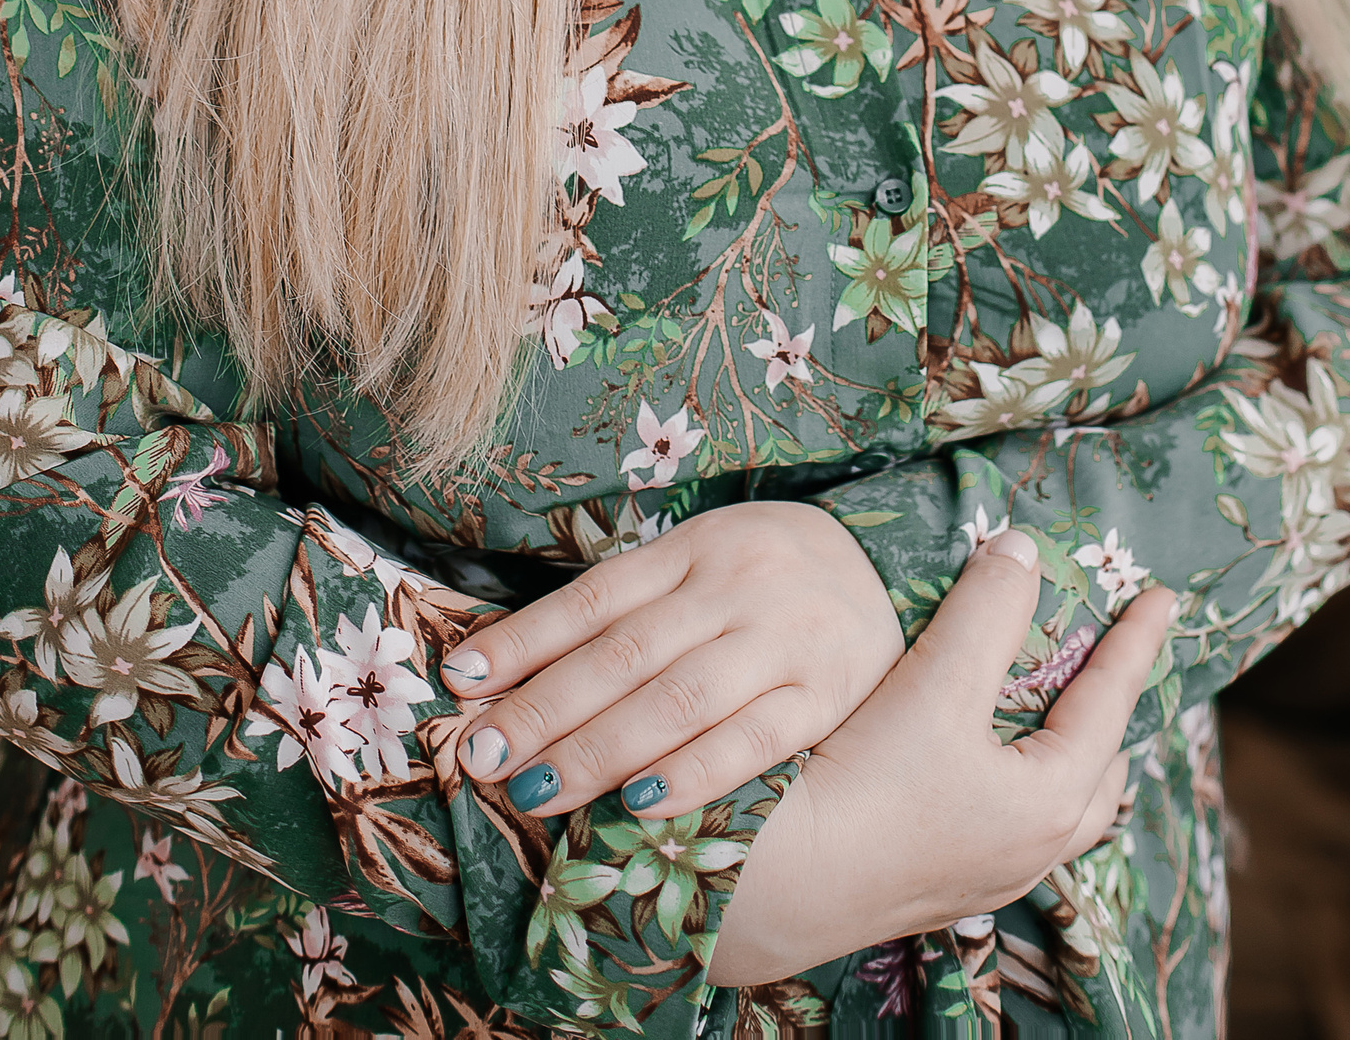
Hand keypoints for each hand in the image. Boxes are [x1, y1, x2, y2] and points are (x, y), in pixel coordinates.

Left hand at [439, 499, 904, 819]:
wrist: (891, 569)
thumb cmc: (768, 577)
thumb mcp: (702, 562)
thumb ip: (625, 609)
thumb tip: (509, 665)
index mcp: (697, 546)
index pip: (595, 598)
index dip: (525, 640)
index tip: (459, 682)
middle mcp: (737, 586)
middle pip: (625, 653)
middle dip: (544, 710)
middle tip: (482, 757)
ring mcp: (786, 640)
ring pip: (679, 699)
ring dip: (599, 750)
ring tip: (534, 790)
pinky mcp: (827, 696)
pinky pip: (755, 740)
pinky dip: (694, 773)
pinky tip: (639, 803)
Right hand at [708, 530, 1175, 986]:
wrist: (774, 885)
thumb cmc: (866, 784)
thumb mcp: (935, 684)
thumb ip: (987, 610)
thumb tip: (1022, 548)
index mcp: (1051, 802)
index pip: (1112, 703)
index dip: (1138, 642)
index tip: (1165, 596)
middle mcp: (1033, 850)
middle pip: (1101, 773)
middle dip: (1112, 711)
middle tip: (1113, 659)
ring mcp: (986, 874)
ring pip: (1056, 807)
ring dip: (1065, 750)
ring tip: (1055, 707)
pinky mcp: (939, 881)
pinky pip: (1011, 822)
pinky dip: (1020, 777)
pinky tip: (984, 759)